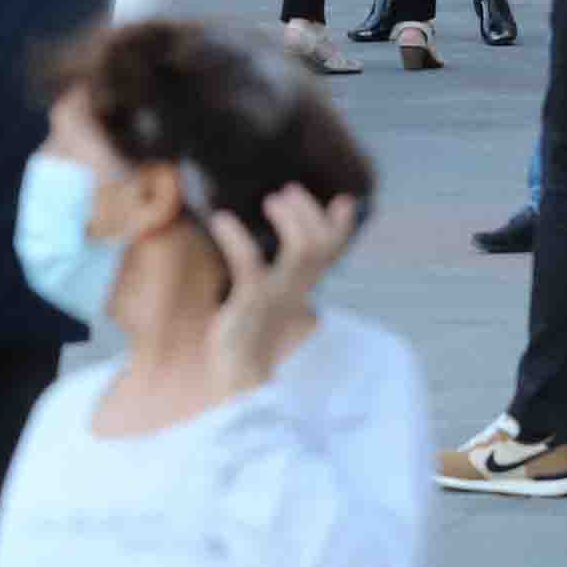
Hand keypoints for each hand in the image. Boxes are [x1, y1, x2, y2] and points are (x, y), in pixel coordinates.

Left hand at [207, 184, 358, 392]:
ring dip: (291, 220)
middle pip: (321, 246)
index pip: (333, 254)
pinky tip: (221, 220)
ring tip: (271, 200)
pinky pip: (250, 265)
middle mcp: (295, 289)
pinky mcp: (250, 303)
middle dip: (310, 213)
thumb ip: (278, 273)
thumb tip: (276, 246)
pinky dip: (237, 238)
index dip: (342, 228)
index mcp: (302, 287)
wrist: (239, 375)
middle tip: (287, 191)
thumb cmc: (251, 330)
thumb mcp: (270, 298)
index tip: (344, 201)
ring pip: (302, 252)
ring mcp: (276, 295)